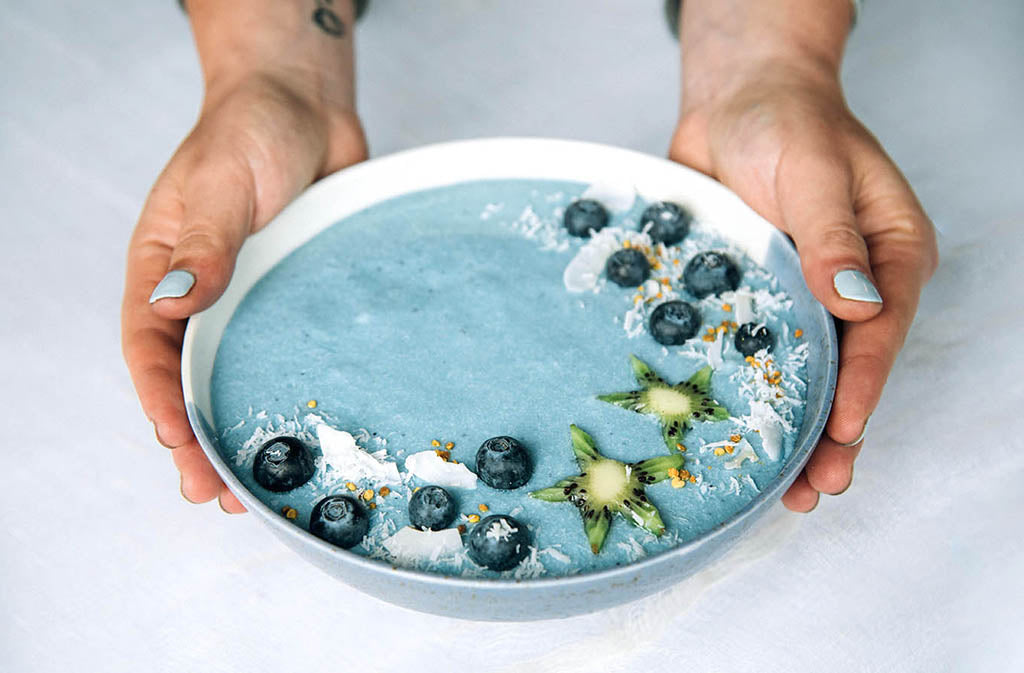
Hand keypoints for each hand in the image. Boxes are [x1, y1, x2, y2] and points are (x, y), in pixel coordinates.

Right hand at [121, 71, 366, 511]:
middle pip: (189, 378)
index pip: (148, 346)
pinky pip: (288, 354)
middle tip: (217, 494)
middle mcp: (202, 295)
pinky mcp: (294, 301)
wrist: (309, 107)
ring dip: (243, 429)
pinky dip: (290, 394)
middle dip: (198, 439)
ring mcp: (250, 301)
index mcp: (161, 269)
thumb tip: (176, 306)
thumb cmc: (252, 131)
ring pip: (238, 376)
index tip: (178, 441)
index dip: (157, 398)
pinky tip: (309, 431)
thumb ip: (203, 244)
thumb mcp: (221, 182)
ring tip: (260, 485)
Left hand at [670, 63, 936, 510]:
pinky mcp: (756, 298)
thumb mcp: (814, 168)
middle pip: (849, 368)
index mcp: (889, 256)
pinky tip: (731, 433)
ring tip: (783, 489)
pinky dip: (746, 394)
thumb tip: (854, 302)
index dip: (863, 385)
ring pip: (804, 373)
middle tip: (815, 488)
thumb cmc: (785, 122)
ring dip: (794, 427)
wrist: (734, 103)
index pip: (881, 330)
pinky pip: (753, 352)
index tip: (844, 433)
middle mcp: (851, 285)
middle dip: (835, 431)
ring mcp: (801, 295)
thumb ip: (830, 234)